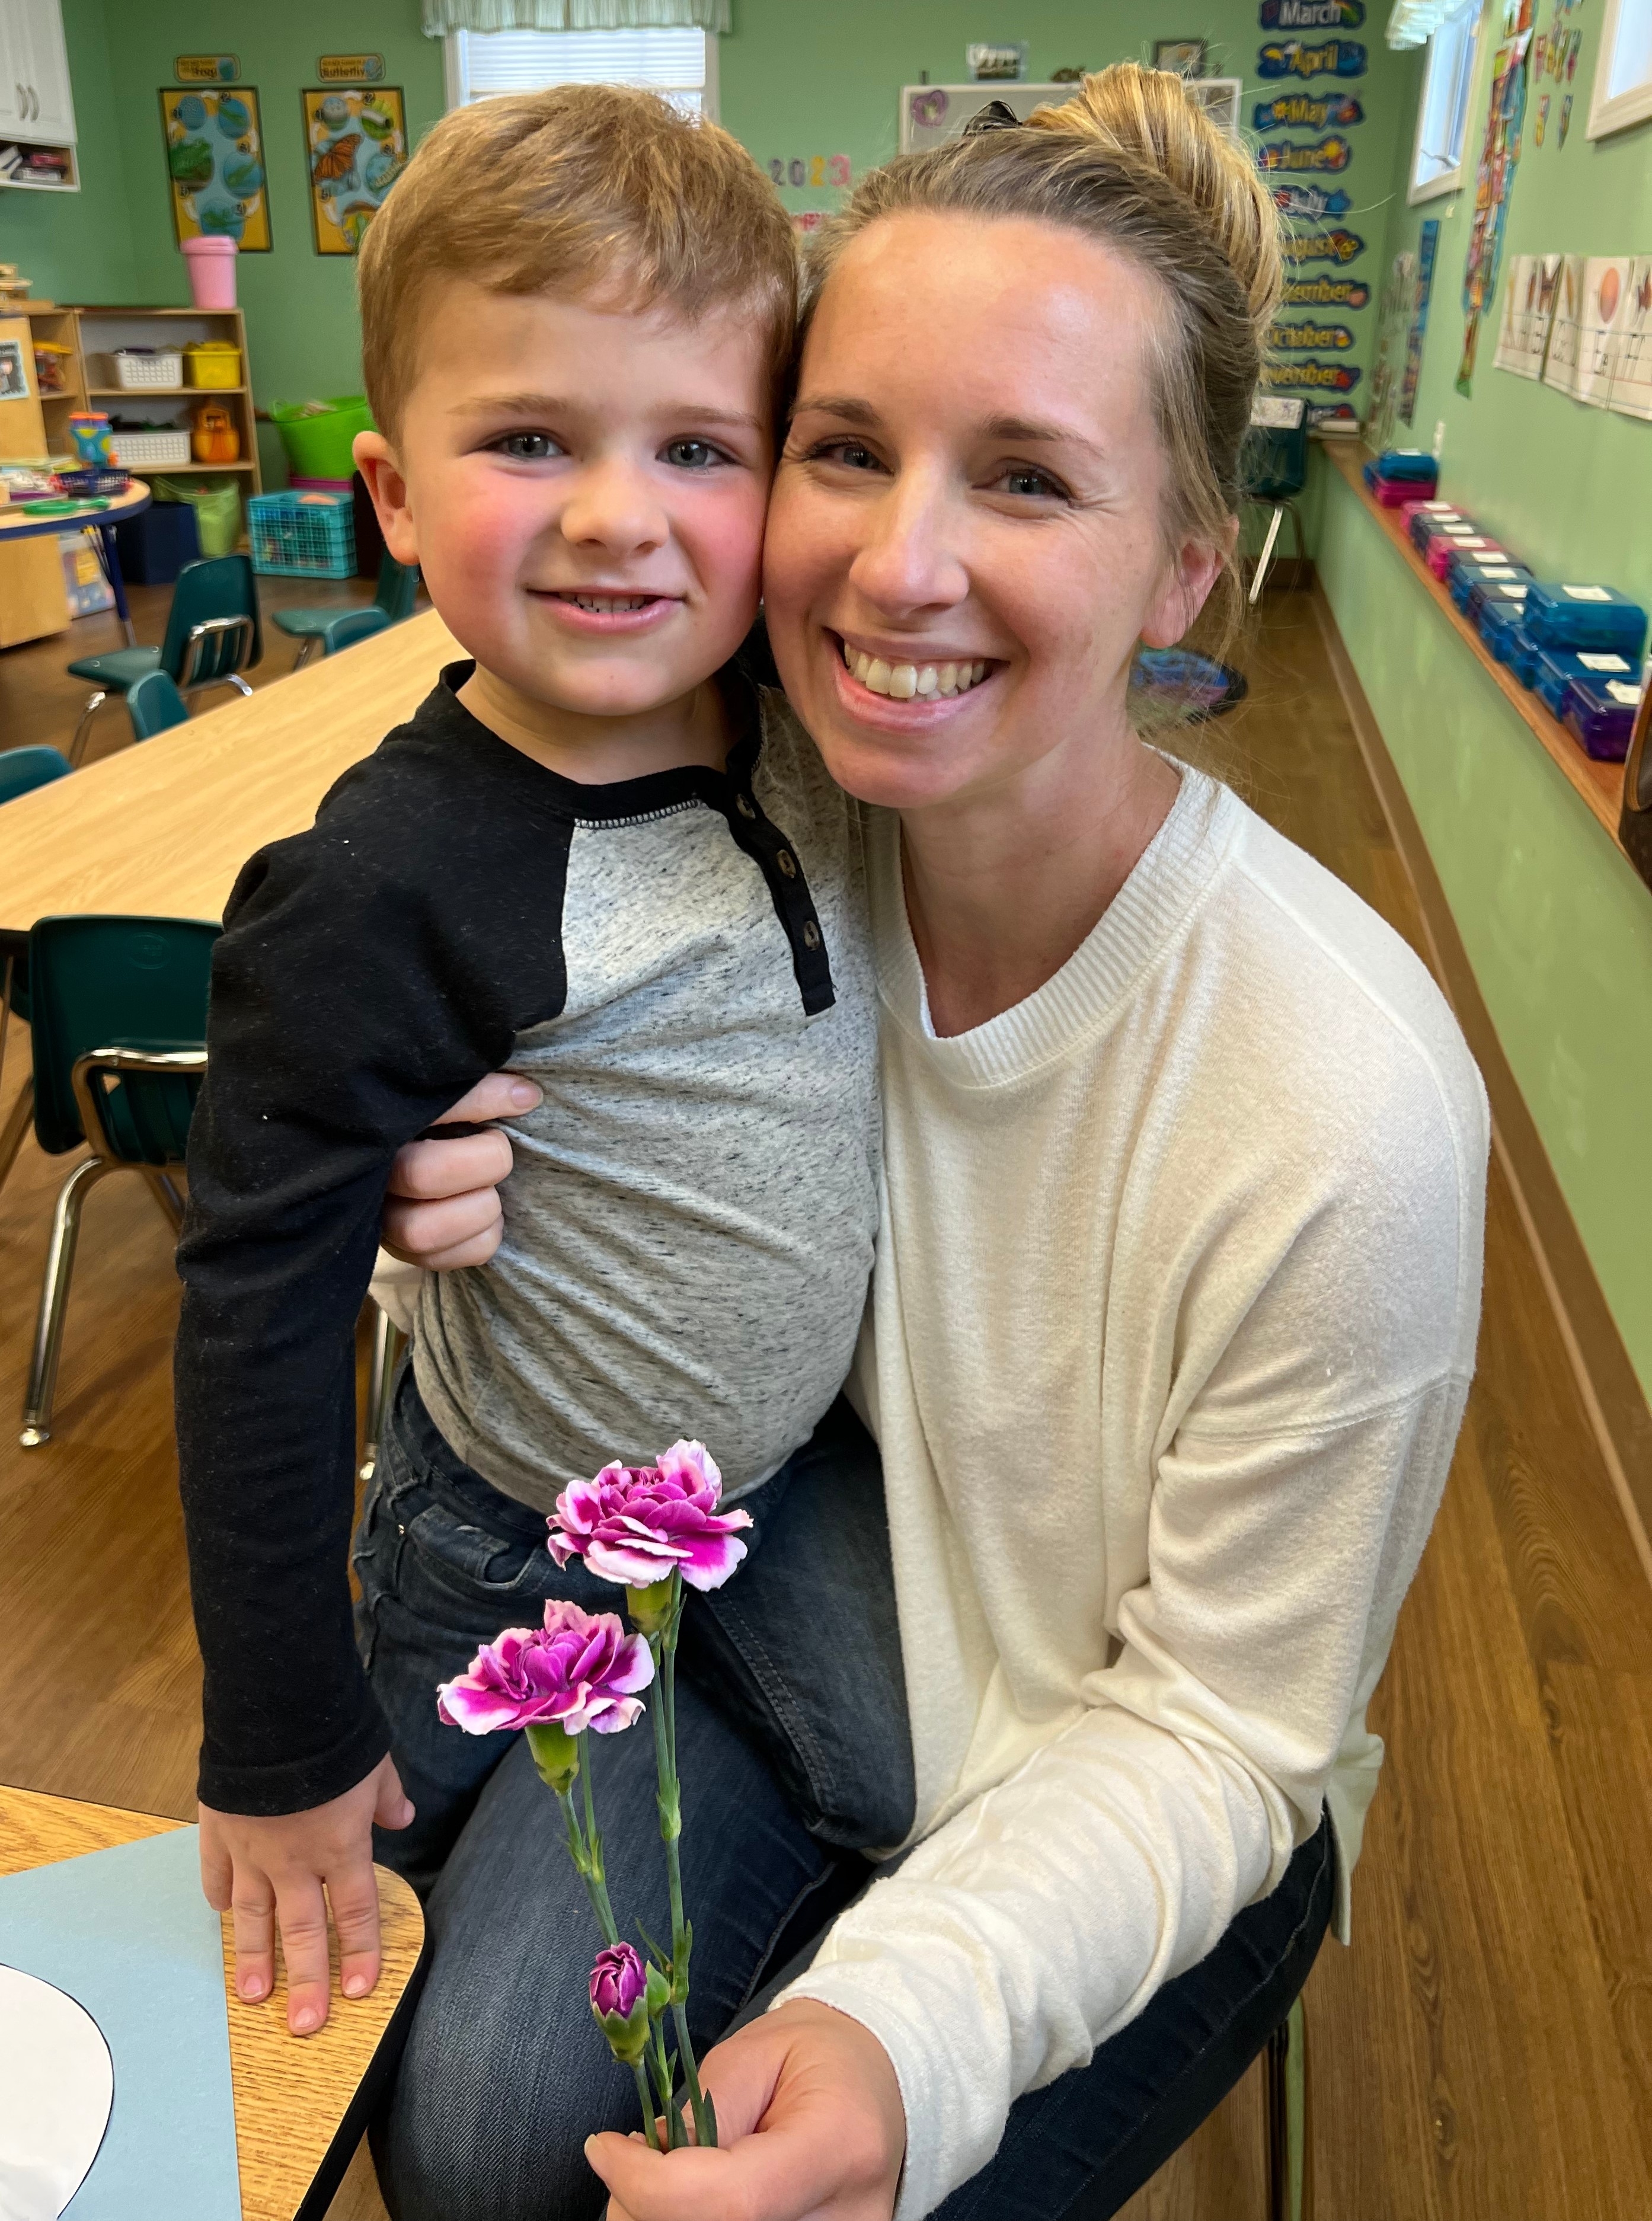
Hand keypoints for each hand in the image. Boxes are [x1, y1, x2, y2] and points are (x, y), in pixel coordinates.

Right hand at [198, 1754, 413, 2035]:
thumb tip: (403, 1818)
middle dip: (306, 1981)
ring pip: (253, 1916)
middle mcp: (295, 1860)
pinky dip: (218, 1898)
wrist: (275, 1709)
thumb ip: (387, 1799)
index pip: (355, 1911)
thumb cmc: (334, 1733)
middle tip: (304, 2025)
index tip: (360, 1991)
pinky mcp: (218, 1833)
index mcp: (340, 1846)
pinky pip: (216, 1875)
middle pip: (302, 1931)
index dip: (360, 1952)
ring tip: (254, 1996)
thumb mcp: (377, 1764)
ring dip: (254, 1958)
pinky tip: (220, 1918)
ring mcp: (251, 1851)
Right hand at [381, 1072, 539, 1268]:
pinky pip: (444, 1260)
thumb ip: (476, 1090)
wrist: (413, 1166)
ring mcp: (381, 1221)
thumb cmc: (435, 1123)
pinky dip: (481, 1239)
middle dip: (484, 1161)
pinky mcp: (404, 1254)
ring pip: (424, 1230)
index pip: (421, 1107)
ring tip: (490, 1189)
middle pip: (420, 1174)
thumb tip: (527, 1095)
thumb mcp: (445, 1097)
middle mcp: (369, 1175)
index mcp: (377, 1125)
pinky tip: (486, 1216)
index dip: (480, 1101)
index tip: (522, 1097)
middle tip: (498, 1149)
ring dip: (480, 1208)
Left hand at [587, 1999, 905, 2220]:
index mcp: (840, 2143)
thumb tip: (637, 2170)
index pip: (732, 2200)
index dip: (650, 2186)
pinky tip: (691, 2201)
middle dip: (647, 2212)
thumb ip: (701, 2112)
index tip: (604, 2149)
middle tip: (624, 2168)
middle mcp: (850, 2218)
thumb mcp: (754, 2052)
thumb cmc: (818, 2054)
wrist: (881, 2081)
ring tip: (658, 2180)